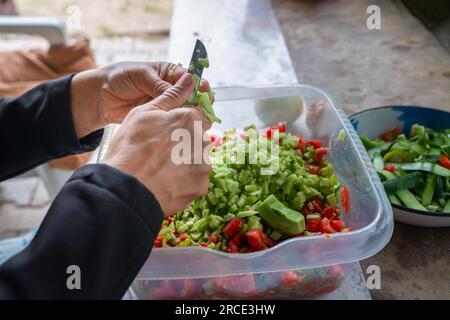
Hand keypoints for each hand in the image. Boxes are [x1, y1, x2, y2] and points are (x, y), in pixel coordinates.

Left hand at [70, 61, 210, 137]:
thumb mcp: (140, 76)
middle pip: (191, 95)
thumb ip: (160, 84)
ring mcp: (164, 104)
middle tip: (204, 107)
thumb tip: (183, 88)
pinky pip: (172, 121)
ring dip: (191, 114)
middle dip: (199, 101)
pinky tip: (185, 128)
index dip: (198, 84)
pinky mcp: (158, 118)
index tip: (204, 90)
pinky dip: (179, 124)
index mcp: (167, 73)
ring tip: (197, 119)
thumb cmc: (118, 78)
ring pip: (184, 109)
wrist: (99, 97)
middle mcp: (169, 88)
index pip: (188, 77)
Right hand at [102, 73, 211, 214]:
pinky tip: (166, 182)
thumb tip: (190, 80)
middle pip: (198, 138)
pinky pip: (195, 180)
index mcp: (190, 118)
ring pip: (197, 160)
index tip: (172, 130)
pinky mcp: (200, 186)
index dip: (185, 121)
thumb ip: (171, 96)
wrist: (125, 188)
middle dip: (185, 143)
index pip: (199, 114)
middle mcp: (202, 140)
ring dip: (185, 163)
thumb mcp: (145, 113)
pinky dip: (184, 181)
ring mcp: (203, 165)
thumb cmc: (130, 147)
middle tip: (161, 152)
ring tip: (161, 169)